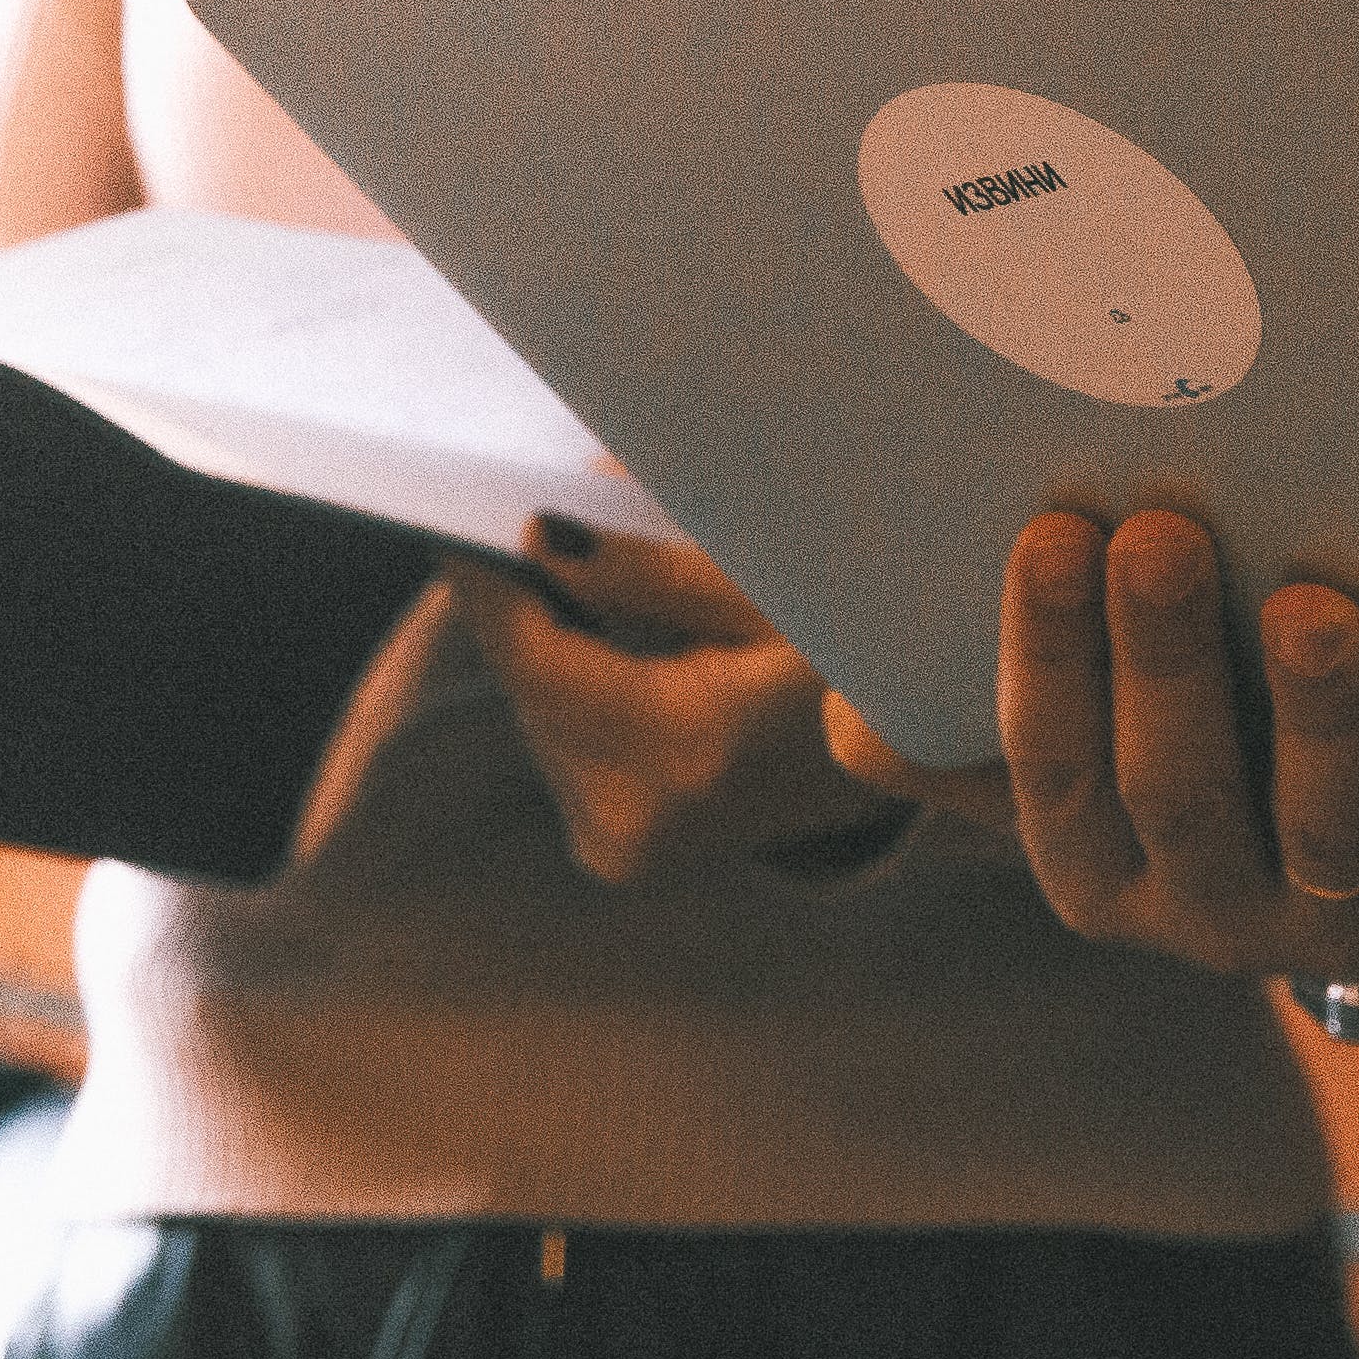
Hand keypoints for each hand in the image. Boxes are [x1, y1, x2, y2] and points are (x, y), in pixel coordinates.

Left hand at [460, 520, 902, 883]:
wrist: (907, 766)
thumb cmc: (853, 661)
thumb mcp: (765, 591)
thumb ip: (643, 569)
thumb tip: (534, 536)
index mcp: (679, 755)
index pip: (530, 657)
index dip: (486, 579)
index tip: (451, 510)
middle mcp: (632, 823)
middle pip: (527, 681)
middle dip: (535, 598)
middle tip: (558, 515)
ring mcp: (620, 848)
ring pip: (538, 708)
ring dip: (559, 640)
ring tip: (623, 589)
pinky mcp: (614, 849)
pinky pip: (562, 737)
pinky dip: (581, 683)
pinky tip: (633, 650)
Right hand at [824, 507, 1358, 983]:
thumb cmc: (1211, 779)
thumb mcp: (1097, 782)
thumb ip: (982, 750)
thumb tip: (850, 722)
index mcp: (1101, 873)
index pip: (1052, 770)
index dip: (1046, 661)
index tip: (1047, 532)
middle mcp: (1213, 913)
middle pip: (1180, 793)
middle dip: (1164, 666)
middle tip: (1162, 531)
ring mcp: (1350, 909)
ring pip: (1331, 822)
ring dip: (1322, 709)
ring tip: (1320, 600)